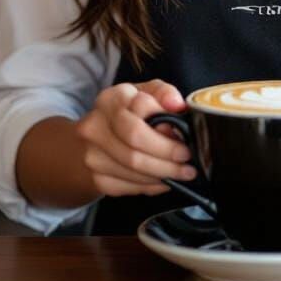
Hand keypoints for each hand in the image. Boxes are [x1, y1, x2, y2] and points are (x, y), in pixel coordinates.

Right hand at [74, 79, 197, 197]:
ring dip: (163, 173)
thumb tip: (176, 104)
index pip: (141, 108)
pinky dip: (152, 185)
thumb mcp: (146, 93)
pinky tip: (164, 180)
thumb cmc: (128, 113)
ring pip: (133, 169)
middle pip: (135, 143)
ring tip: (182, 172)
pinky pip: (129, 186)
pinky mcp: (96, 179)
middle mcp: (95, 125)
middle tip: (187, 160)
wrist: (94, 139)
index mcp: (111, 99)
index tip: (186, 139)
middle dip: (166, 154)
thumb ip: (163, 94)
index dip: (167, 127)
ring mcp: (92, 154)